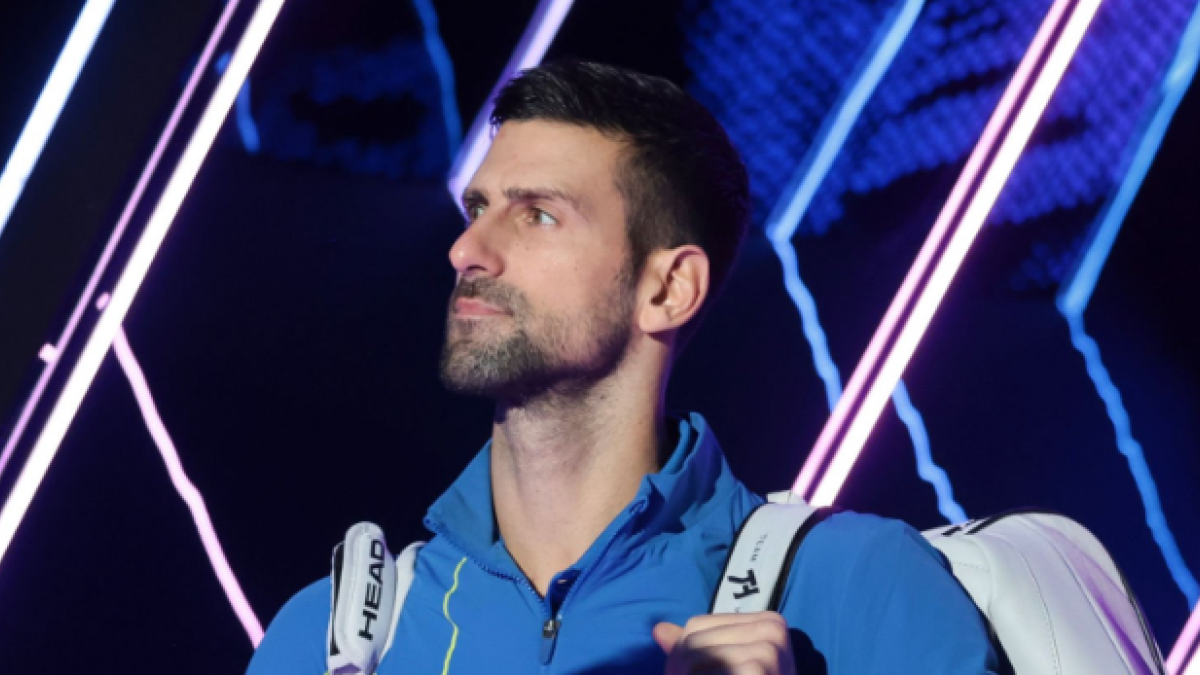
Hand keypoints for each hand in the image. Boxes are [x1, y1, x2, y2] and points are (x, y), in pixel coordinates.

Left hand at [653, 612, 795, 674]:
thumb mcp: (726, 667)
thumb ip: (696, 649)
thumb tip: (658, 629)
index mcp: (767, 622)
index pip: (697, 625)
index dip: (680, 654)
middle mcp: (772, 629)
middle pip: (694, 640)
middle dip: (679, 670)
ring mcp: (769, 650)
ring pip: (697, 655)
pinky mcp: (758, 669)